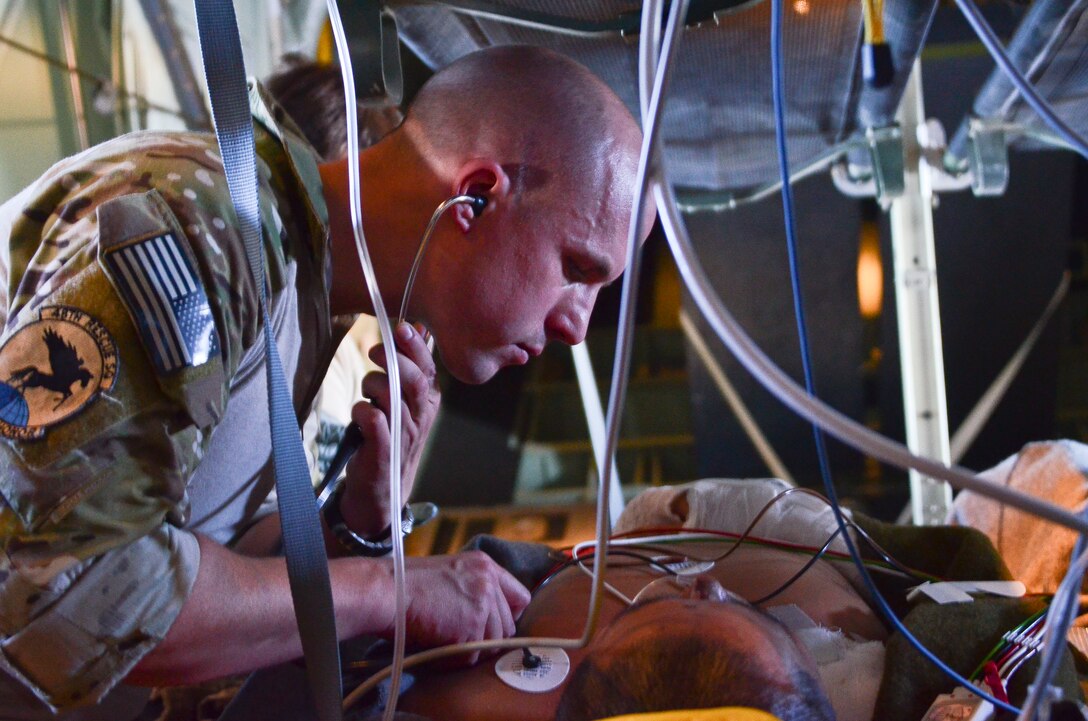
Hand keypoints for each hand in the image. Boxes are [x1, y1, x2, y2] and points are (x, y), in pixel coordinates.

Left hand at [339, 322, 439, 537]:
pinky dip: (362, 411)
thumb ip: (405, 371)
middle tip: (374, 350)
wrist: (380, 492)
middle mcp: (420, 417)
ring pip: (394, 397)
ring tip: (365, 392)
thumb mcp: (401, 403)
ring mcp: (404, 435)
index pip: (429, 368)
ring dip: (374, 385)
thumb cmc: (387, 438)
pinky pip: (374, 420)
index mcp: (428, 402)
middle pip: (416, 380)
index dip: (415, 346)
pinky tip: (358, 414)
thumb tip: (411, 328)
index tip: (401, 327)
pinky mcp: (383, 450)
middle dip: (396, 359)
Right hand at [391, 551, 531, 664]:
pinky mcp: (471, 626)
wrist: (387, 591)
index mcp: (485, 565)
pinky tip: (437, 646)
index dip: (508, 615)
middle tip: (462, 640)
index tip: (493, 625)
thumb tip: (487, 619)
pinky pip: (471, 656)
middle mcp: (489, 582)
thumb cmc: (405, 584)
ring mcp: (482, 604)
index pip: (520, 596)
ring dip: (470, 649)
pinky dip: (454, 659)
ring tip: (444, 642)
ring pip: (492, 644)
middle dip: (488, 638)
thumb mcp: (449, 574)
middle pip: (508, 626)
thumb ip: (473, 589)